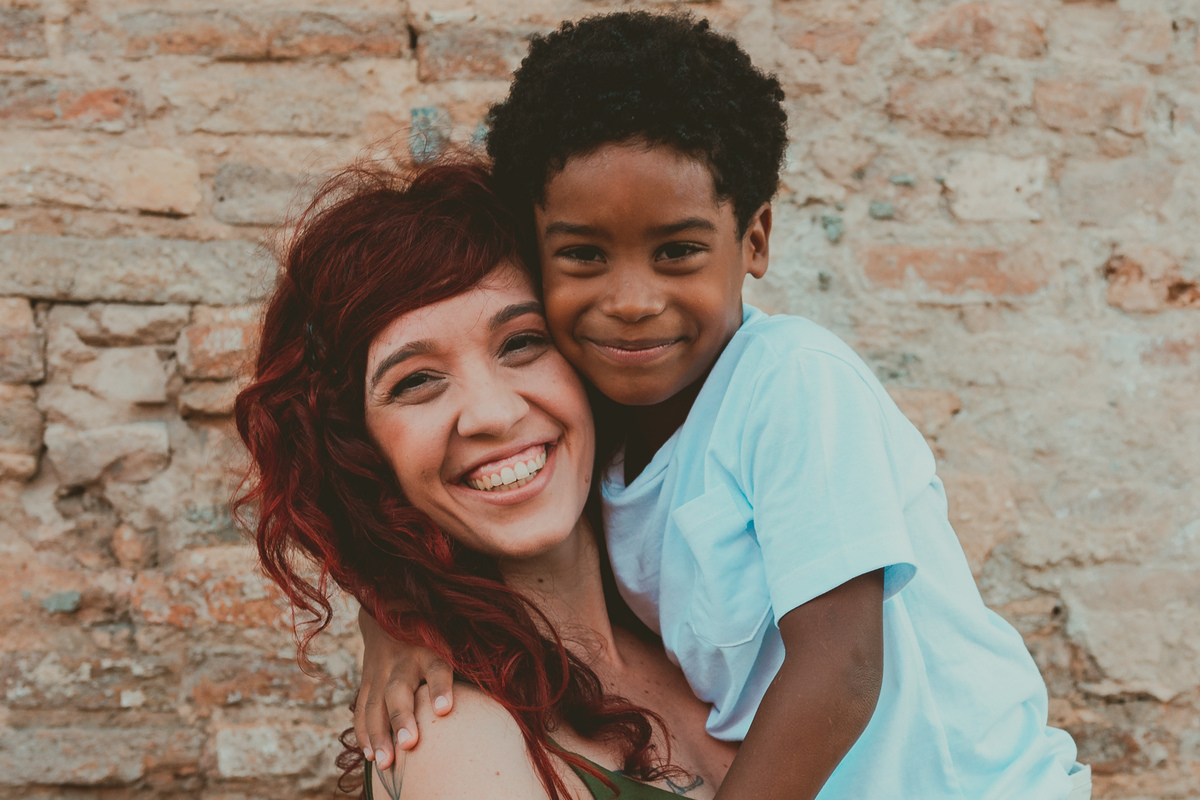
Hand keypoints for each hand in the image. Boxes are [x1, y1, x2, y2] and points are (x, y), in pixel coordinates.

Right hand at [355, 606, 455, 768]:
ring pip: (376, 703)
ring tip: (385, 762)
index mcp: (429, 647)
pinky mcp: (367, 679)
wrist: (390, 605)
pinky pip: (362, 708)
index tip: (444, 709)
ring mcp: (381, 670)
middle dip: (402, 718)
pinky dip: (364, 732)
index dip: (440, 687)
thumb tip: (508, 683)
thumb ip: (471, 655)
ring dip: (378, 734)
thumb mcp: (451, 633)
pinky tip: (371, 755)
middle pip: (399, 690)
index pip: (437, 667)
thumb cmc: (434, 629)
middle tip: (409, 744)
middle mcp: (403, 659)